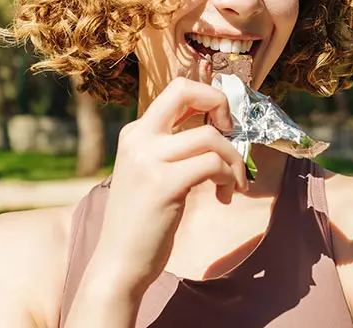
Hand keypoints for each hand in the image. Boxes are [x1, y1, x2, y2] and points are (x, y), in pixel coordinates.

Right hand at [86, 65, 248, 296]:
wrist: (119, 261)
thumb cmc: (142, 220)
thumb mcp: (150, 171)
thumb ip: (172, 146)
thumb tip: (216, 126)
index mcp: (135, 132)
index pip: (177, 90)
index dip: (208, 96)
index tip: (222, 123)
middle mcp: (139, 138)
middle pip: (186, 92)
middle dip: (221, 103)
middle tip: (232, 131)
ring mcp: (149, 159)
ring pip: (210, 137)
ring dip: (233, 160)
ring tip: (233, 183)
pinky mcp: (164, 183)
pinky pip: (212, 164)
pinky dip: (228, 178)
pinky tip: (225, 196)